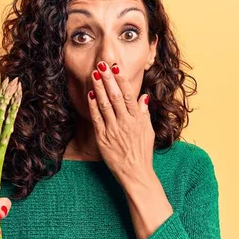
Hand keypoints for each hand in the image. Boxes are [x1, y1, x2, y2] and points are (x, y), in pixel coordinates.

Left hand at [87, 61, 154, 184]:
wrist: (136, 173)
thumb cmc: (142, 153)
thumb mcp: (148, 132)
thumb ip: (144, 114)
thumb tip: (143, 97)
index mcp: (137, 120)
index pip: (129, 95)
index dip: (122, 80)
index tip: (116, 68)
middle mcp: (125, 123)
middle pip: (115, 96)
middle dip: (108, 79)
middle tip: (102, 64)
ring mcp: (113, 130)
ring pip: (105, 105)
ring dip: (99, 88)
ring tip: (94, 74)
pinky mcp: (103, 139)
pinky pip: (97, 118)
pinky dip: (93, 105)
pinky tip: (90, 94)